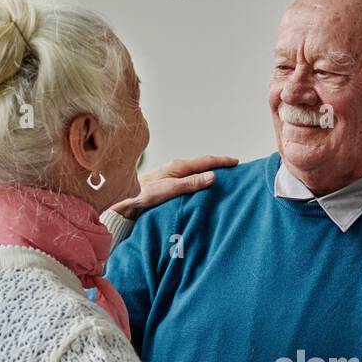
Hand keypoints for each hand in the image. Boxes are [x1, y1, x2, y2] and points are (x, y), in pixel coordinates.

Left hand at [112, 155, 238, 219]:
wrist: (124, 200)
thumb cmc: (144, 195)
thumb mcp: (170, 190)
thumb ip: (191, 183)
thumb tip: (213, 175)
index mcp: (178, 166)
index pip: (206, 161)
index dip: (222, 161)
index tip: (237, 162)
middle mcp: (175, 168)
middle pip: (202, 164)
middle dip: (218, 165)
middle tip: (233, 168)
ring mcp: (171, 174)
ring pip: (195, 171)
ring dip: (208, 172)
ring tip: (221, 177)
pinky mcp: (167, 182)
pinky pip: (189, 178)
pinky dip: (199, 179)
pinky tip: (200, 186)